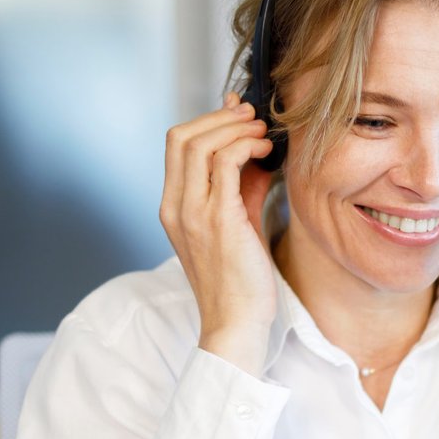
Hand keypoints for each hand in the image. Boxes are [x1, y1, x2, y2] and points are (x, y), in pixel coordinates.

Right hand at [160, 92, 278, 372]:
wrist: (236, 323)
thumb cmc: (240, 281)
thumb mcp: (239, 225)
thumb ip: (242, 188)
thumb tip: (257, 154)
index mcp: (174, 208)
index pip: (176, 146)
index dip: (208, 121)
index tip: (238, 115)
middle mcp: (176, 207)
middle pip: (182, 136)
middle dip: (220, 117)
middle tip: (251, 115)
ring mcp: (193, 212)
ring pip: (200, 143)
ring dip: (236, 128)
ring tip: (262, 132)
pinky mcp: (217, 219)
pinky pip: (225, 163)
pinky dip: (245, 146)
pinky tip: (265, 151)